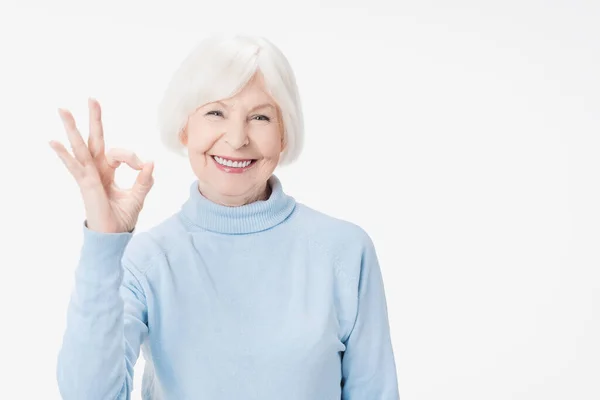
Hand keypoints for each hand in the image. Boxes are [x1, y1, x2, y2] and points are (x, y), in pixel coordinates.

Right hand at [49, 98, 153, 232]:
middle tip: (92, 98)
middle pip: (94, 140)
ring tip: (63, 110)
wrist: (115, 236)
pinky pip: (75, 167)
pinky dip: (64, 154)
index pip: (118, 153)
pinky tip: (54, 141)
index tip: (142, 166)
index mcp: (108, 170)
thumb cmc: (122, 216)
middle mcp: (97, 170)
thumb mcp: (138, 195)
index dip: (133, 157)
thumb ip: (145, 179)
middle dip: (94, 119)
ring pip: (80, 147)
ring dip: (72, 128)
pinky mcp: (86, 185)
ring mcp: (89, 176)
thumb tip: (151, 161)